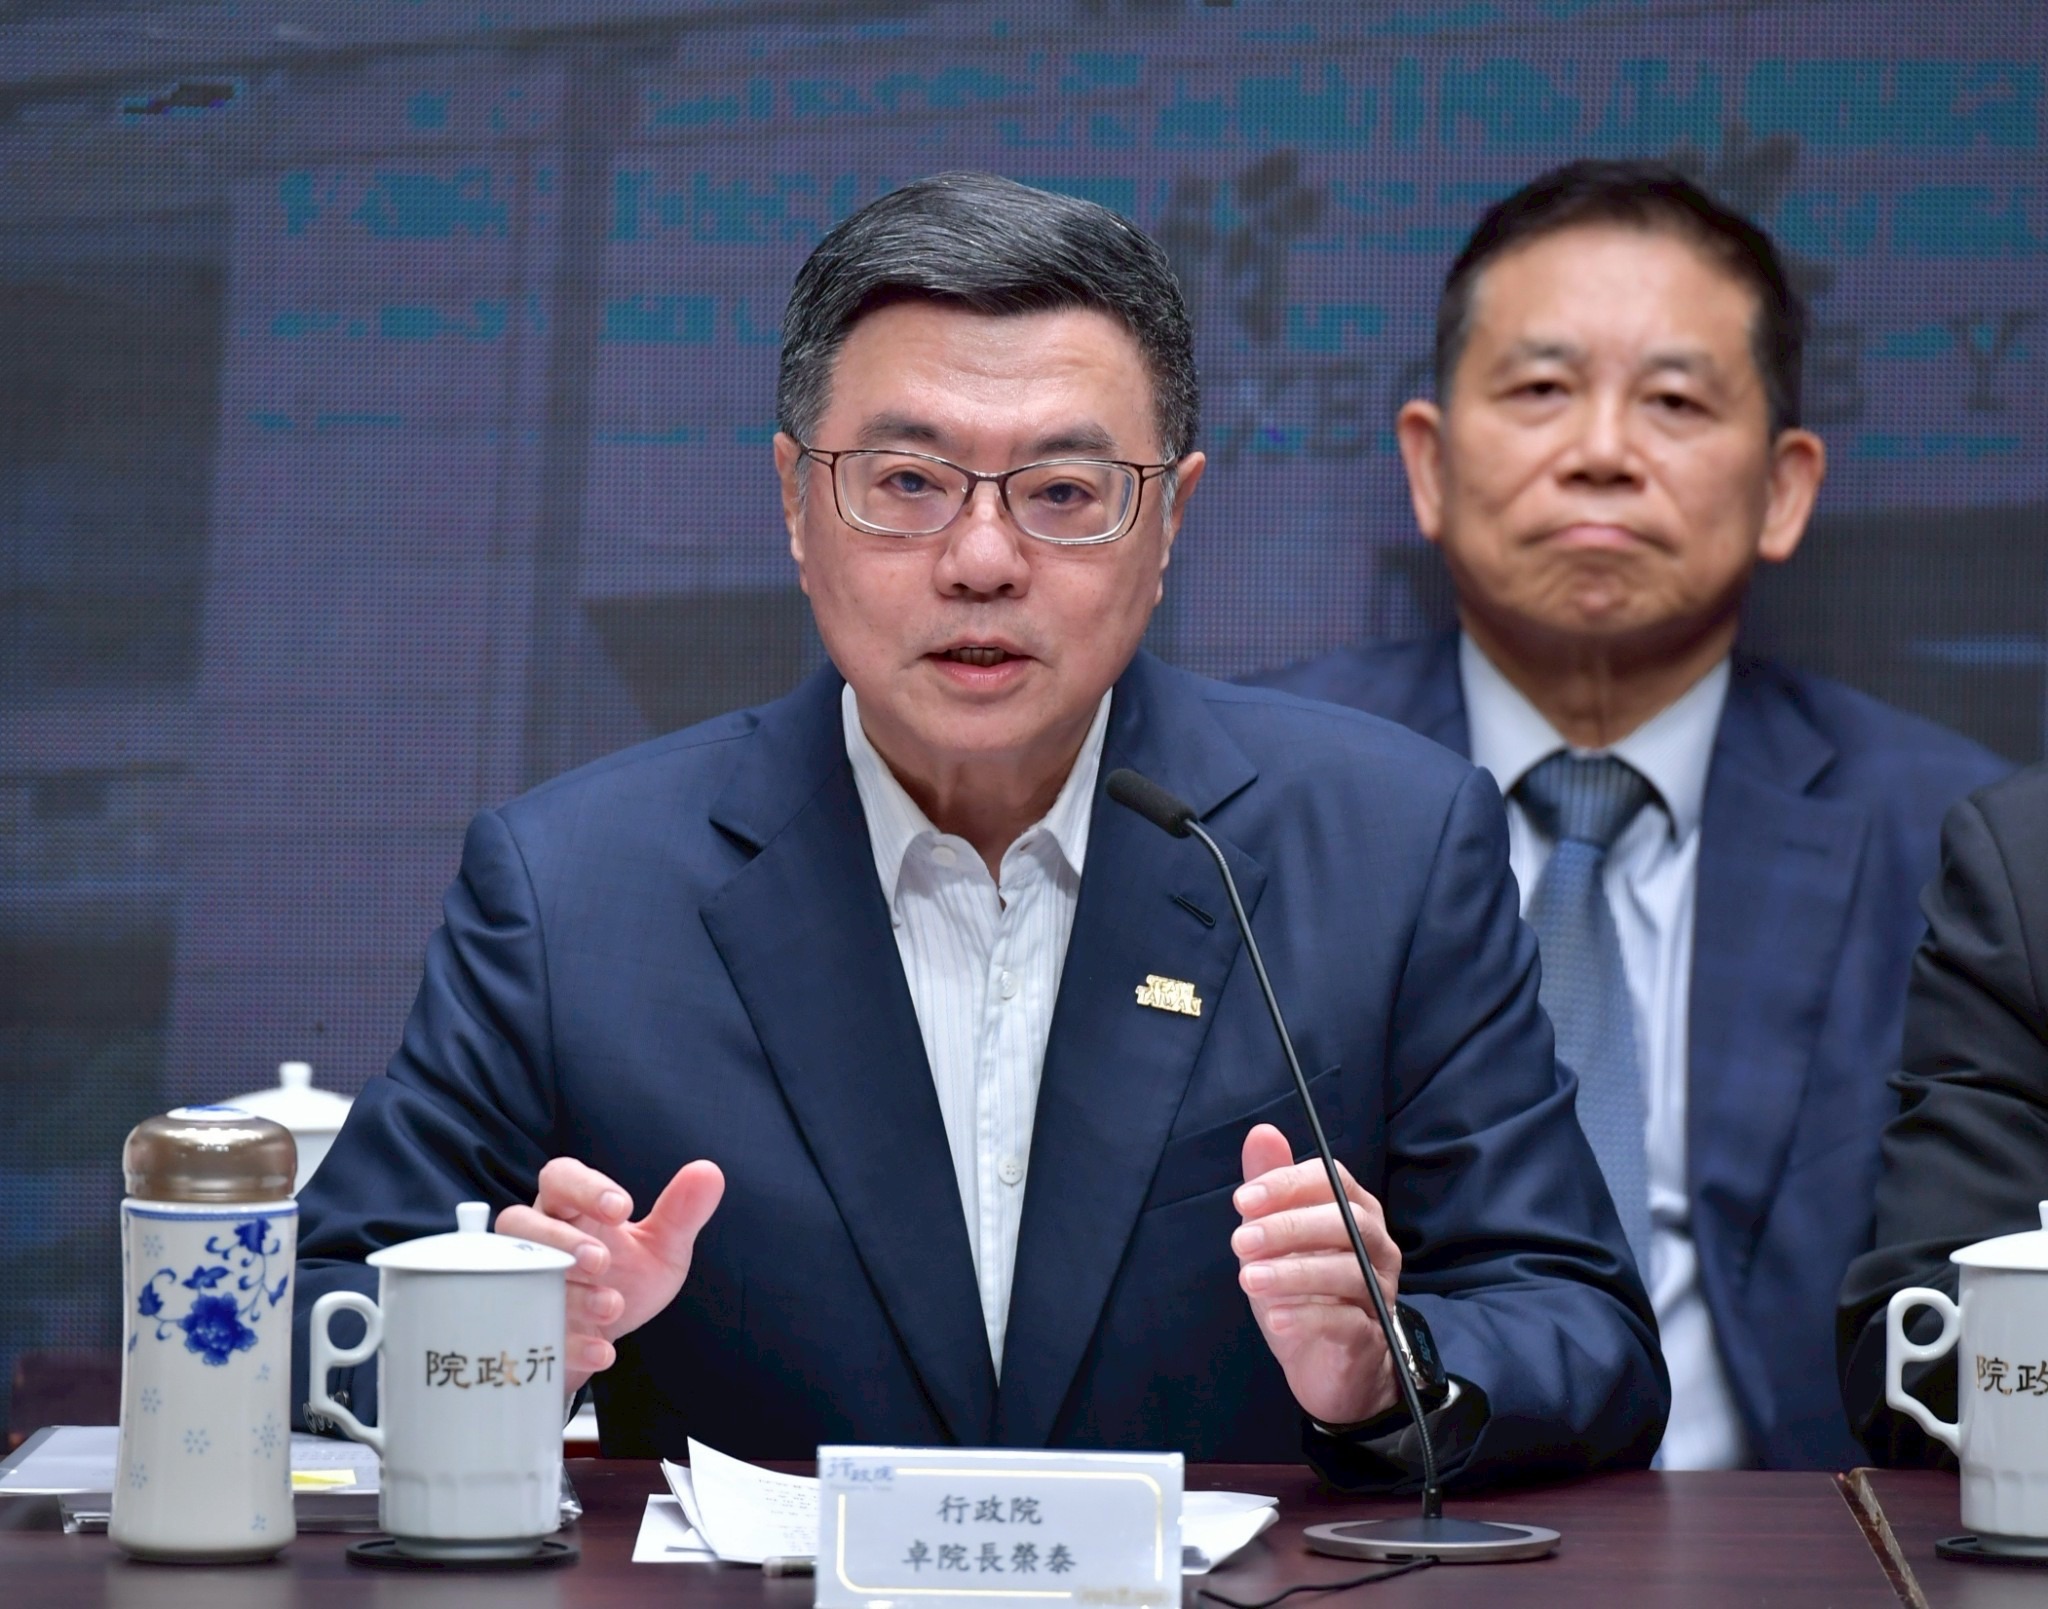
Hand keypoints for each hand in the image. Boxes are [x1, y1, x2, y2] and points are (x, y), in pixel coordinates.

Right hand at [496, 1157, 724, 1396]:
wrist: (606, 1334)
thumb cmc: (626, 1275)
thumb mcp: (662, 1246)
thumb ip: (682, 1212)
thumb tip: (709, 1172)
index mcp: (571, 1208)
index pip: (561, 1177)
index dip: (584, 1187)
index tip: (622, 1208)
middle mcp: (540, 1241)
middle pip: (520, 1222)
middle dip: (559, 1240)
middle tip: (600, 1261)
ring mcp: (527, 1285)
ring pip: (519, 1276)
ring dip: (565, 1292)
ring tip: (611, 1305)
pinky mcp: (528, 1329)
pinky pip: (529, 1333)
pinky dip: (568, 1344)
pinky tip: (602, 1350)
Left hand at [1231, 1123, 1401, 1425]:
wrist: (1326, 1364)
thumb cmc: (1302, 1290)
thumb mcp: (1276, 1237)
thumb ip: (1271, 1187)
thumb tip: (1262, 1132)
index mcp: (1355, 1211)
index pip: (1332, 1180)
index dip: (1287, 1184)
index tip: (1241, 1200)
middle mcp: (1376, 1246)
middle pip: (1345, 1221)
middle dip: (1288, 1227)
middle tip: (1240, 1241)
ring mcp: (1378, 1291)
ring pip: (1347, 1270)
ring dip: (1292, 1272)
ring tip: (1247, 1279)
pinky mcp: (1371, 1336)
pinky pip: (1346, 1320)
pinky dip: (1307, 1315)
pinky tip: (1274, 1317)